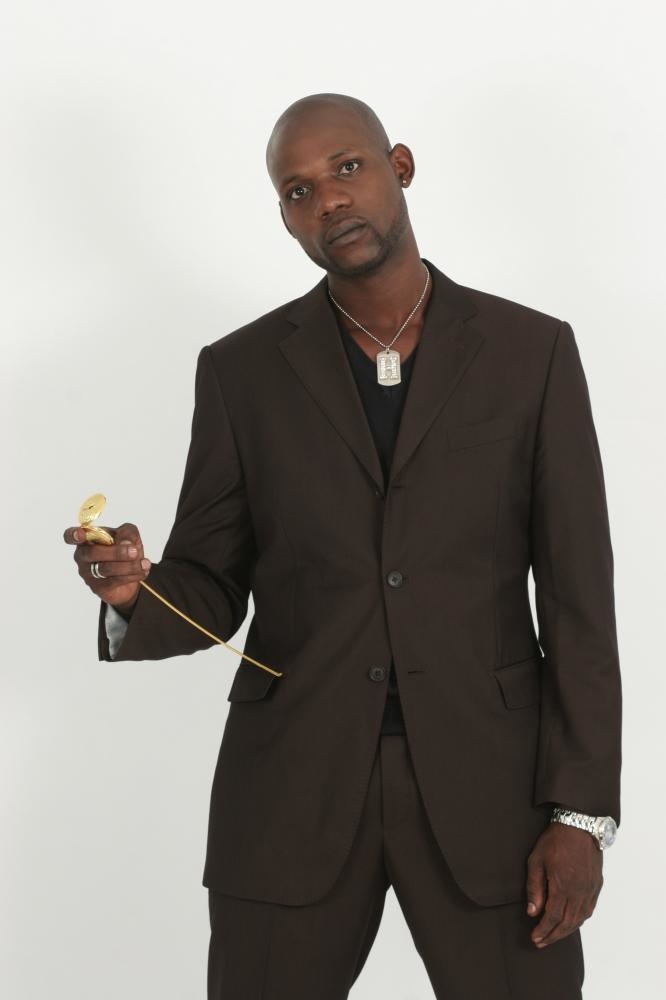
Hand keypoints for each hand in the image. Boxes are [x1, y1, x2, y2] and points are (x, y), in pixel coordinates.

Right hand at [63, 521, 150, 613]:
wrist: (131, 575)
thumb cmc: (124, 550)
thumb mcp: (129, 536)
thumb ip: (128, 533)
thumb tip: (125, 542)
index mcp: (87, 539)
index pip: (70, 536)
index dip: (73, 535)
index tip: (81, 534)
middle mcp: (83, 556)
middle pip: (93, 553)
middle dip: (116, 552)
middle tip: (135, 551)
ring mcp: (88, 573)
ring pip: (106, 568)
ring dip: (129, 565)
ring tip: (145, 563)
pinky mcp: (98, 587)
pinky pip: (114, 581)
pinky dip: (132, 575)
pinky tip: (143, 571)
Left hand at [526, 822, 602, 947]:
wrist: (579, 825)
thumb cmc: (555, 840)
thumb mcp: (537, 860)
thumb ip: (534, 888)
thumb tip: (532, 912)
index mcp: (563, 886)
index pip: (553, 917)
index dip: (543, 931)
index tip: (535, 938)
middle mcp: (579, 892)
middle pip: (567, 923)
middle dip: (553, 935)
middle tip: (541, 942)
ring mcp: (590, 889)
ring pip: (579, 919)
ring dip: (566, 931)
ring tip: (554, 935)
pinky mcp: (596, 885)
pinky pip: (589, 910)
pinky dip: (579, 920)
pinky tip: (571, 922)